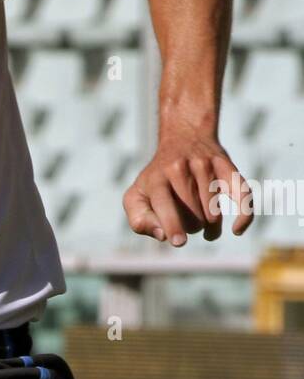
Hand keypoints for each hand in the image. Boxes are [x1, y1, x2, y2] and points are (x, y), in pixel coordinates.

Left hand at [123, 134, 253, 244]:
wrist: (183, 137)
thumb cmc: (157, 179)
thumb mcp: (136, 197)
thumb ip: (139, 220)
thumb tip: (163, 235)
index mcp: (157, 179)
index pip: (165, 203)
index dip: (172, 224)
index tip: (179, 241)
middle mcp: (180, 169)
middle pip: (192, 216)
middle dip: (190, 228)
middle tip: (185, 220)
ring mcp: (205, 166)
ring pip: (213, 212)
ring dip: (209, 226)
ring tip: (200, 221)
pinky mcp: (226, 166)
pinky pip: (242, 195)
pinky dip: (243, 215)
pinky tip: (237, 230)